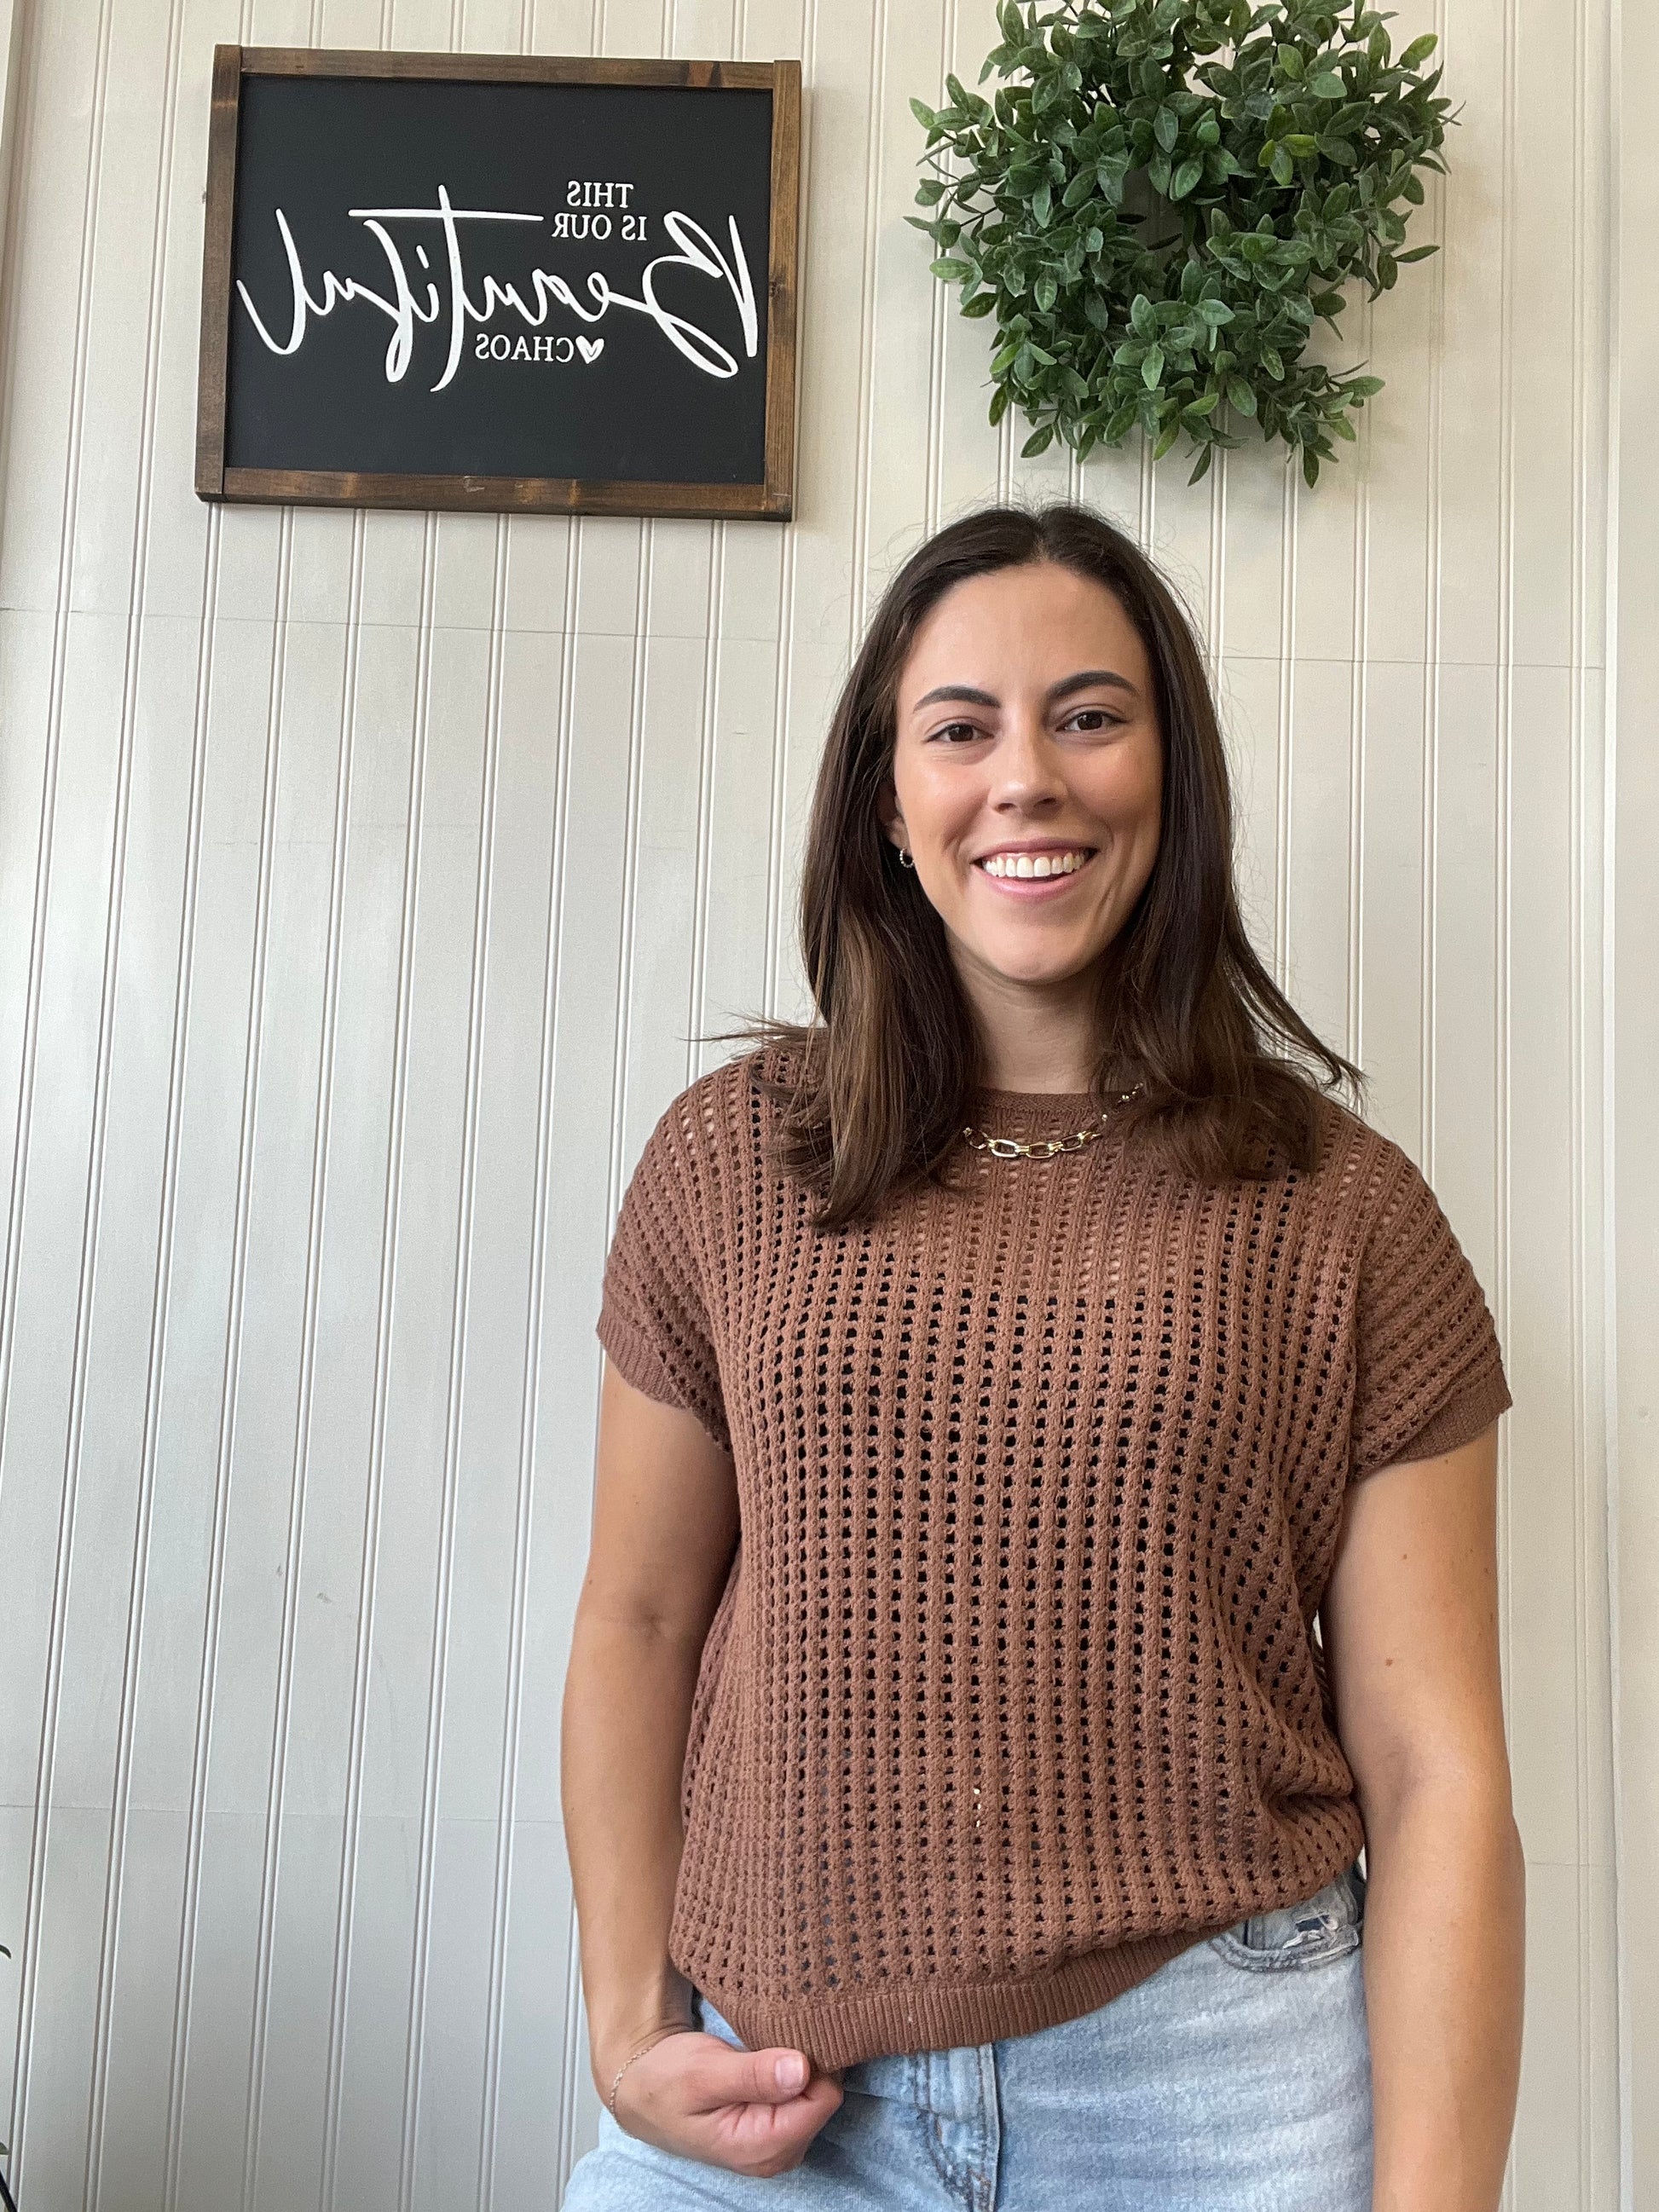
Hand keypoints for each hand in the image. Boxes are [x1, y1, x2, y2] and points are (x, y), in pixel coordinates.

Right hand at [608, 2027, 844, 2175]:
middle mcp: (778, 2153)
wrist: (643, 2089)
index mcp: (761, 2146)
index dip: (814, 2059)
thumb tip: (801, 2068)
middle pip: (825, 2097)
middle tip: (777, 2031)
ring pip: (819, 2093)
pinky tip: (772, 2054)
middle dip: (809, 2061)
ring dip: (801, 2063)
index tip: (791, 2030)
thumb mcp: (703, 2072)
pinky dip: (794, 2070)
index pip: (822, 2099)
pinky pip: (805, 2094)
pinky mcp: (777, 2127)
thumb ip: (753, 2075)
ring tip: (769, 2041)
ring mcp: (779, 2142)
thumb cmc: (667, 2080)